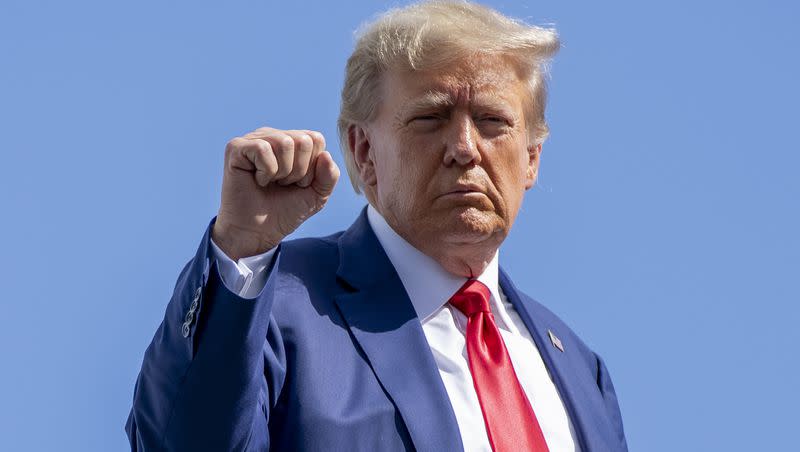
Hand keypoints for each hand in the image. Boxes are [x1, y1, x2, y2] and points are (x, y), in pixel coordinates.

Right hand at [212, 127, 339, 260]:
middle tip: (283, 184)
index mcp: (292, 141)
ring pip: (284, 143)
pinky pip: (262, 149)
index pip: (316, 139)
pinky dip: (266, 172)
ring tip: (271, 182)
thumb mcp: (317, 195)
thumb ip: (329, 176)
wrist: (259, 232)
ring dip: (282, 172)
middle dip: (299, 171)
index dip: (313, 167)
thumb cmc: (285, 211)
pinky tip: (257, 180)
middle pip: (303, 140)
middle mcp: (273, 135)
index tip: (297, 183)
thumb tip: (326, 155)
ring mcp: (254, 139)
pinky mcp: (236, 148)